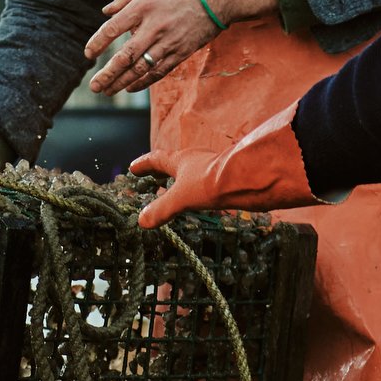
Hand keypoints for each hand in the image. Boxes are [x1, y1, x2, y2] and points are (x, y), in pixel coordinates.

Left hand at [84, 0, 275, 96]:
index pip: (113, 28)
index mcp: (143, 6)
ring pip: (141, 69)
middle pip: (125, 56)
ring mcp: (168, 42)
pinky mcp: (181, 52)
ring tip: (107, 91)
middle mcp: (153, 26)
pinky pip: (159, 72)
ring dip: (122, 83)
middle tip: (94, 86)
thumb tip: (106, 11)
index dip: (98, 43)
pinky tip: (131, 88)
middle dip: (107, 74)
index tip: (88, 54)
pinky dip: (144, 82)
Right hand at [127, 104, 317, 228]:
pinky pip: (206, 180)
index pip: (157, 159)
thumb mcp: (180, 198)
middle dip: (163, 170)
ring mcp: (212, 167)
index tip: (133, 167)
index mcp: (180, 160)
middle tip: (154, 177)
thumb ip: (162, 209)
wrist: (247, 179)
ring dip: (182, 179)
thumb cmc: (210, 183)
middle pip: (175, 162)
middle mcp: (195, 159)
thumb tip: (141, 220)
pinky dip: (198, 187)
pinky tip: (201, 196)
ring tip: (177, 189)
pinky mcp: (225, 177)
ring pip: (192, 171)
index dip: (144, 164)